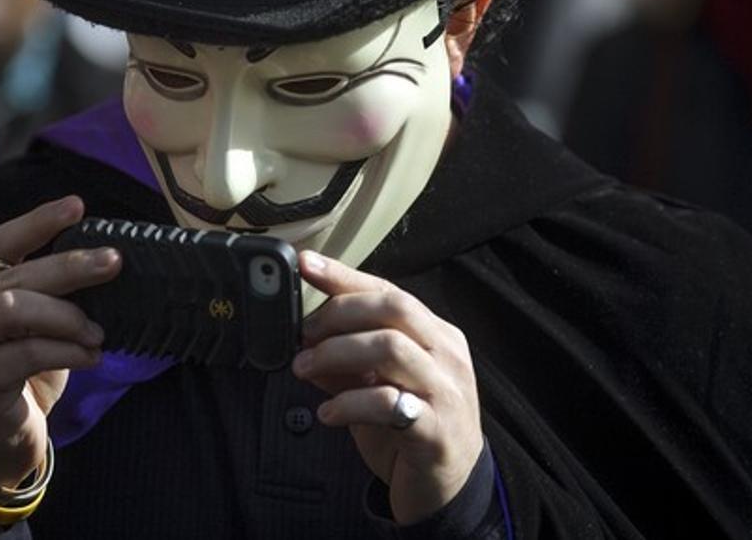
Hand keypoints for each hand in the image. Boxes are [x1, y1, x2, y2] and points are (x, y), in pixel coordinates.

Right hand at [0, 196, 120, 487]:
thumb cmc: (20, 376)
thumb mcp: (32, 327)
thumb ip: (46, 295)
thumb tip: (101, 261)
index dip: (36, 222)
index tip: (77, 207)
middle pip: (14, 275)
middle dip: (70, 265)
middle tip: (114, 263)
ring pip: (14, 308)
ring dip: (66, 316)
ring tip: (97, 334)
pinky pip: (24, 353)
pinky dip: (66, 351)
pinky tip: (90, 356)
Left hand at [292, 251, 482, 525]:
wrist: (448, 488)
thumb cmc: (410, 429)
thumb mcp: (376, 385)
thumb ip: (346, 361)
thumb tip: (303, 339)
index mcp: (435, 335)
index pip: (389, 290)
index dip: (345, 276)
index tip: (306, 263)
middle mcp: (446, 355)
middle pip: (393, 308)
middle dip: (339, 313)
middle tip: (303, 334)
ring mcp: (445, 391)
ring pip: (391, 347)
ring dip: (337, 353)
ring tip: (304, 369)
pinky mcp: (435, 430)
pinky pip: (388, 403)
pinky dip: (349, 403)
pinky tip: (328, 412)